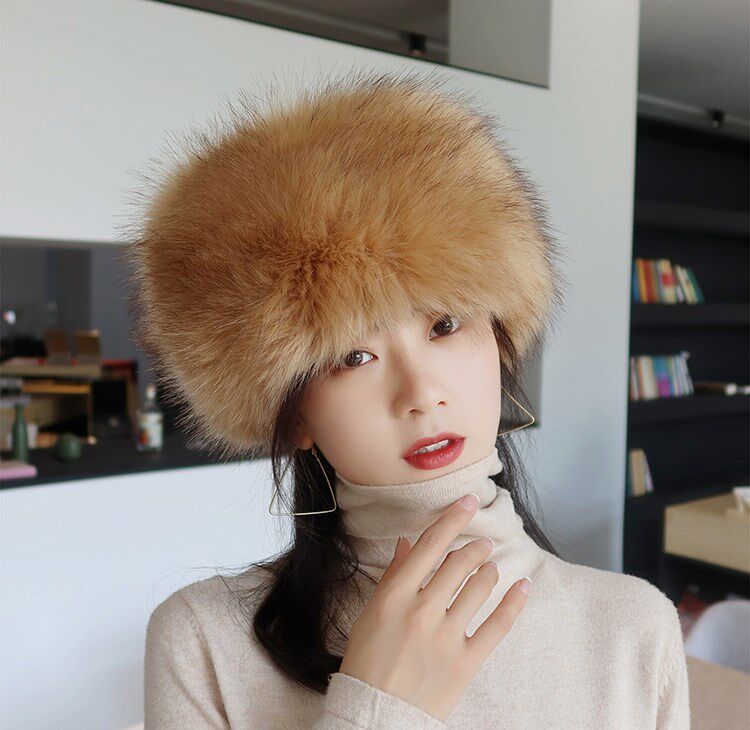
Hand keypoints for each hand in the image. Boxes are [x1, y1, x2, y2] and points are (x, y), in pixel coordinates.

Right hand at [338, 493, 530, 720]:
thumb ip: (393, 576)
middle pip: (459, 563)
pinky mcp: (466, 662)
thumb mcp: (372, 613)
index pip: (431, 545)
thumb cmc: (368, 661)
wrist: (376, 714)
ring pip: (480, 587)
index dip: (454, 518)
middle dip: (476, 547)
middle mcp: (422, 611)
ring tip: (490, 567)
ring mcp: (446, 637)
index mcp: (395, 595)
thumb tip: (407, 544)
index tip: (470, 501)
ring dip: (489, 570)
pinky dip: (514, 602)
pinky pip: (498, 625)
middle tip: (482, 544)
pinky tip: (524, 586)